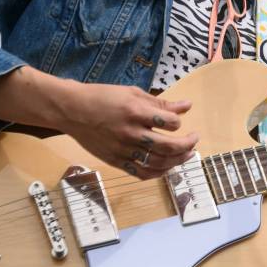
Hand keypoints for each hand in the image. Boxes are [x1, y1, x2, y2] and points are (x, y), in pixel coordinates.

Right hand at [57, 82, 198, 178]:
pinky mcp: (115, 161)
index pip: (170, 122)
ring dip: (177, 160)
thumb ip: (161, 103)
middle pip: (168, 146)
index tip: (179, 120)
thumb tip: (187, 106)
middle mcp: (130, 133)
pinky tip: (167, 166)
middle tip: (194, 139)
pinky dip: (158, 172)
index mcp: (135, 112)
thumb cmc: (103, 97)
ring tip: (186, 154)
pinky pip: (141, 173)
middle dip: (187, 144)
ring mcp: (122, 150)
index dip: (178, 122)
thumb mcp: (133, 93)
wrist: (72, 110)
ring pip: (158, 163)